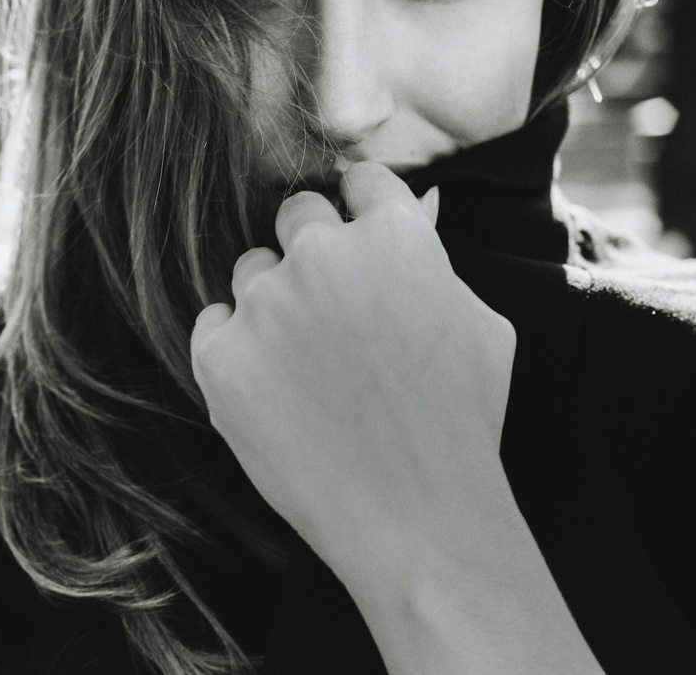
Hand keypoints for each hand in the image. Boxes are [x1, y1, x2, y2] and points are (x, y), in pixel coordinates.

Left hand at [191, 162, 515, 580]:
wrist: (419, 516)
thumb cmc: (462, 420)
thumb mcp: (481, 323)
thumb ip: (437, 260)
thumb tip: (415, 212)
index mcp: (394, 235)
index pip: (359, 179)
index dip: (361, 205)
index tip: (357, 230)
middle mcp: (324, 254)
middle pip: (297, 212)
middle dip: (313, 245)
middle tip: (331, 300)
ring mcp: (267, 304)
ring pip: (252, 269)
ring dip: (274, 300)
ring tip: (306, 360)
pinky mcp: (221, 356)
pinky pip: (213, 323)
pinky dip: (236, 347)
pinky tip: (272, 385)